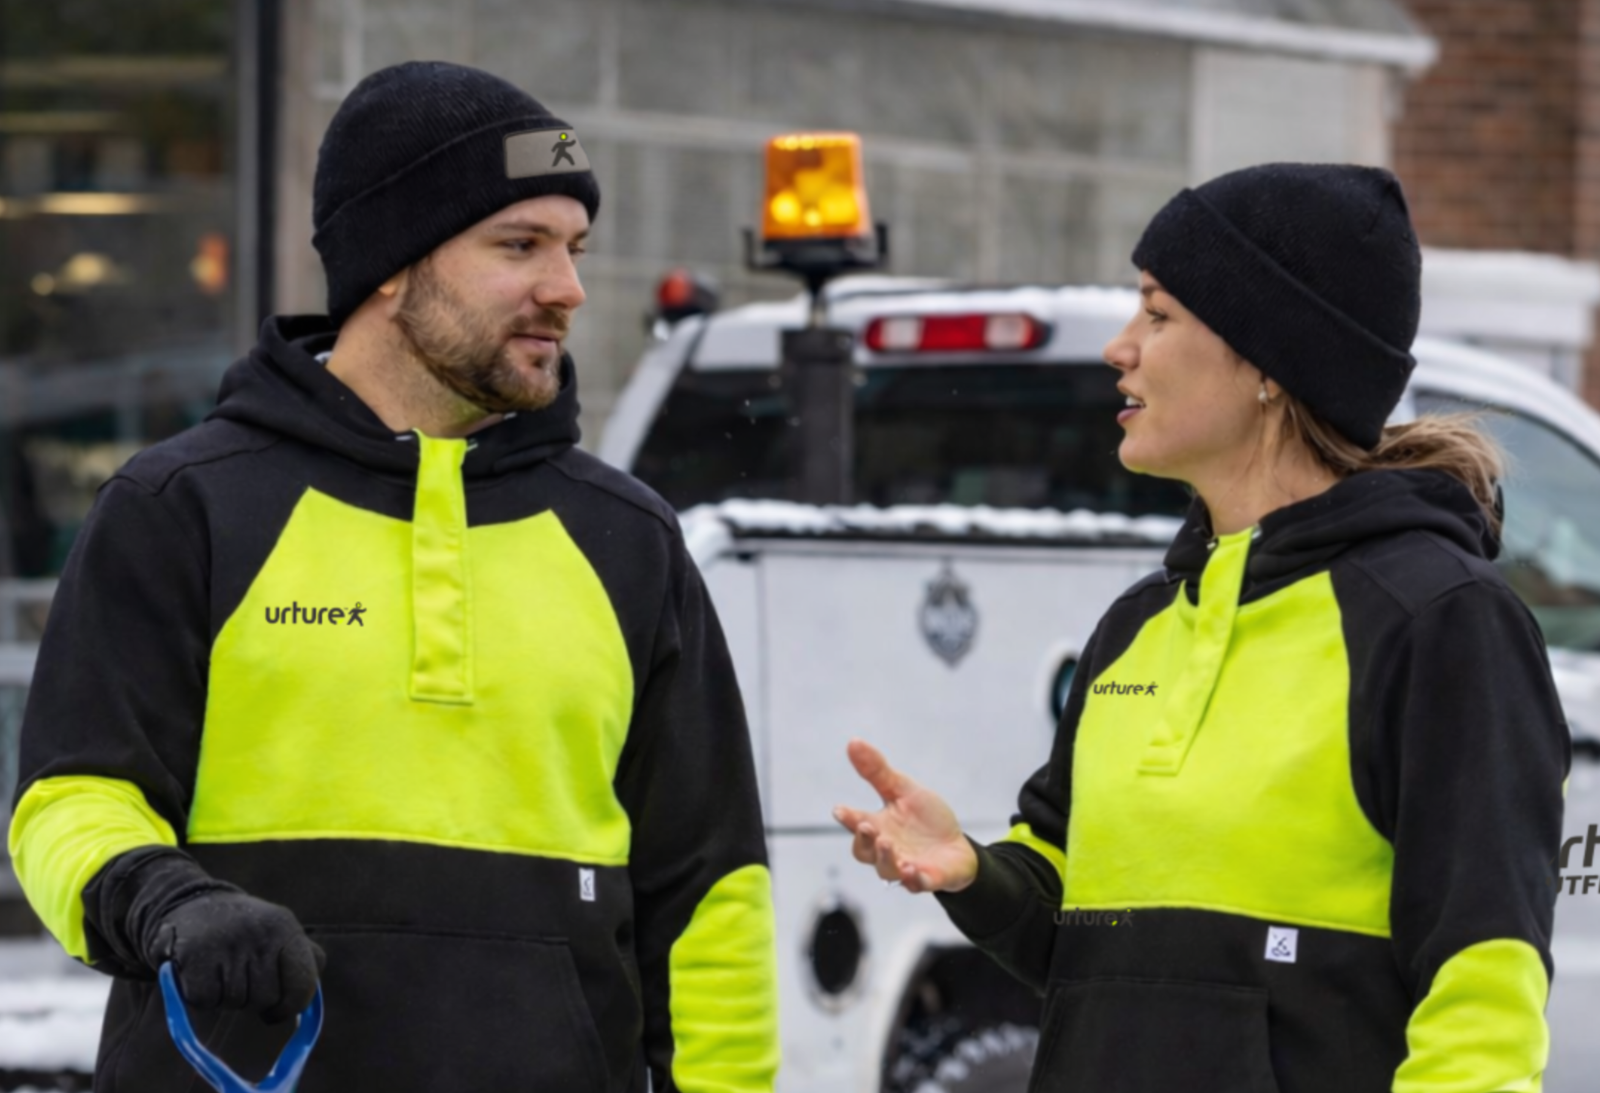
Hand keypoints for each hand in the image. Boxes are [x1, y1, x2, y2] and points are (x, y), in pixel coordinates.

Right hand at [150, 891, 324, 1023]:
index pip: (303, 982)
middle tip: (243, 977)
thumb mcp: (280, 930)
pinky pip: (208, 1001)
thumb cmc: (245, 928)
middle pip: (267, 999)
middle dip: (256, 999)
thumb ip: (304, 959)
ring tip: (222, 969)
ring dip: (229, 997)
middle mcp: (258, 934)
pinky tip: (204, 971)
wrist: (193, 902)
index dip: (293, 1004)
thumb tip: (311, 1001)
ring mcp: (227, 946)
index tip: (279, 1010)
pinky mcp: (195, 959)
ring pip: (237, 1003)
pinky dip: (205, 996)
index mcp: (284, 927)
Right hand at [832, 738, 978, 894]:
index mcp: (878, 826)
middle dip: (863, 840)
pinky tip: (914, 870)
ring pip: (886, 870)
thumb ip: (877, 771)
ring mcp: (905, 866)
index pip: (855, 822)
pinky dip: (914, 879)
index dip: (847, 817)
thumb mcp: (903, 790)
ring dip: (885, 858)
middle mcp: (886, 849)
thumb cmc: (925, 820)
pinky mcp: (926, 879)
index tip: (839, 810)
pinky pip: (916, 884)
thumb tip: (853, 742)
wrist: (956, 846)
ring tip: (888, 843)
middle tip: (867, 826)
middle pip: (864, 852)